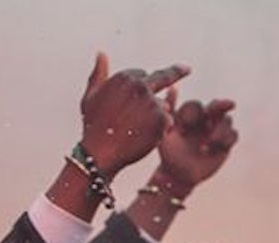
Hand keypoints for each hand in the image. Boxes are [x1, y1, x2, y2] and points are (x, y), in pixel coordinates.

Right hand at [80, 53, 187, 177]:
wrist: (100, 152)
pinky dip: (160, 130)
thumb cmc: (93, 126)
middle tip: (187, 69)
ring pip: (163, 106)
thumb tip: (101, 53)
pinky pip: (168, 121)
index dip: (139, 88)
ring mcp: (153, 101)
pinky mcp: (162, 119)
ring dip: (156, 117)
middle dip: (177, 71)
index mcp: (125, 77)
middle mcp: (141, 85)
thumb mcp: (91, 96)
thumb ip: (99, 74)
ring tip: (137, 131)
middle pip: (163, 77)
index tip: (137, 98)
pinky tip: (145, 137)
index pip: (143, 75)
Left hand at [154, 95, 238, 191]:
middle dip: (223, 104)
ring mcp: (217, 131)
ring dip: (220, 130)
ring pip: (227, 120)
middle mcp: (205, 120)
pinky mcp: (226, 144)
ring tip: (207, 145)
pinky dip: (225, 140)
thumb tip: (173, 87)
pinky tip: (211, 150)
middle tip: (228, 104)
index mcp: (190, 115)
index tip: (183, 127)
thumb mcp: (165, 132)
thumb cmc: (168, 153)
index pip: (196, 106)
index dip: (193, 114)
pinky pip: (234, 135)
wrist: (178, 176)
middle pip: (217, 106)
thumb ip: (169, 111)